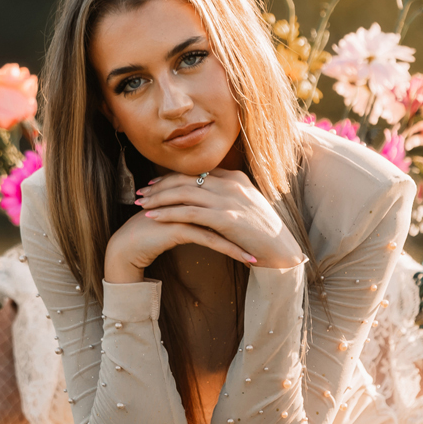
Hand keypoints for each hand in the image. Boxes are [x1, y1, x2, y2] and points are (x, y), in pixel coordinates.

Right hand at [104, 195, 256, 283]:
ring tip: (261, 254)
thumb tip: (218, 219)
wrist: (126, 245)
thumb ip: (197, 214)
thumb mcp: (179, 221)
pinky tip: (246, 260)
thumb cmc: (152, 233)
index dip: (243, 213)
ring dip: (243, 241)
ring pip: (221, 224)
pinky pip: (210, 239)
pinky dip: (230, 250)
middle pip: (226, 209)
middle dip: (248, 227)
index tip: (262, 227)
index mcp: (190, 192)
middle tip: (269, 240)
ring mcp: (183, 210)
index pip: (223, 199)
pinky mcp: (178, 227)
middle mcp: (188, 198)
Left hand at [132, 169, 305, 269]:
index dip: (172, 178)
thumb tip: (207, 198)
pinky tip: (154, 218)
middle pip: (186, 179)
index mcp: (236, 178)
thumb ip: (229, 198)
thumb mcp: (247, 207)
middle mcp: (231, 184)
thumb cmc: (264, 233)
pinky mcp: (226, 218)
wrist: (282, 250)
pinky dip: (168, 213)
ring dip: (159, 198)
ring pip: (184, 193)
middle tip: (140, 193)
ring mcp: (229, 200)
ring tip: (141, 205)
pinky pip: (189, 212)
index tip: (154, 184)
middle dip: (159, 186)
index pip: (196, 173)